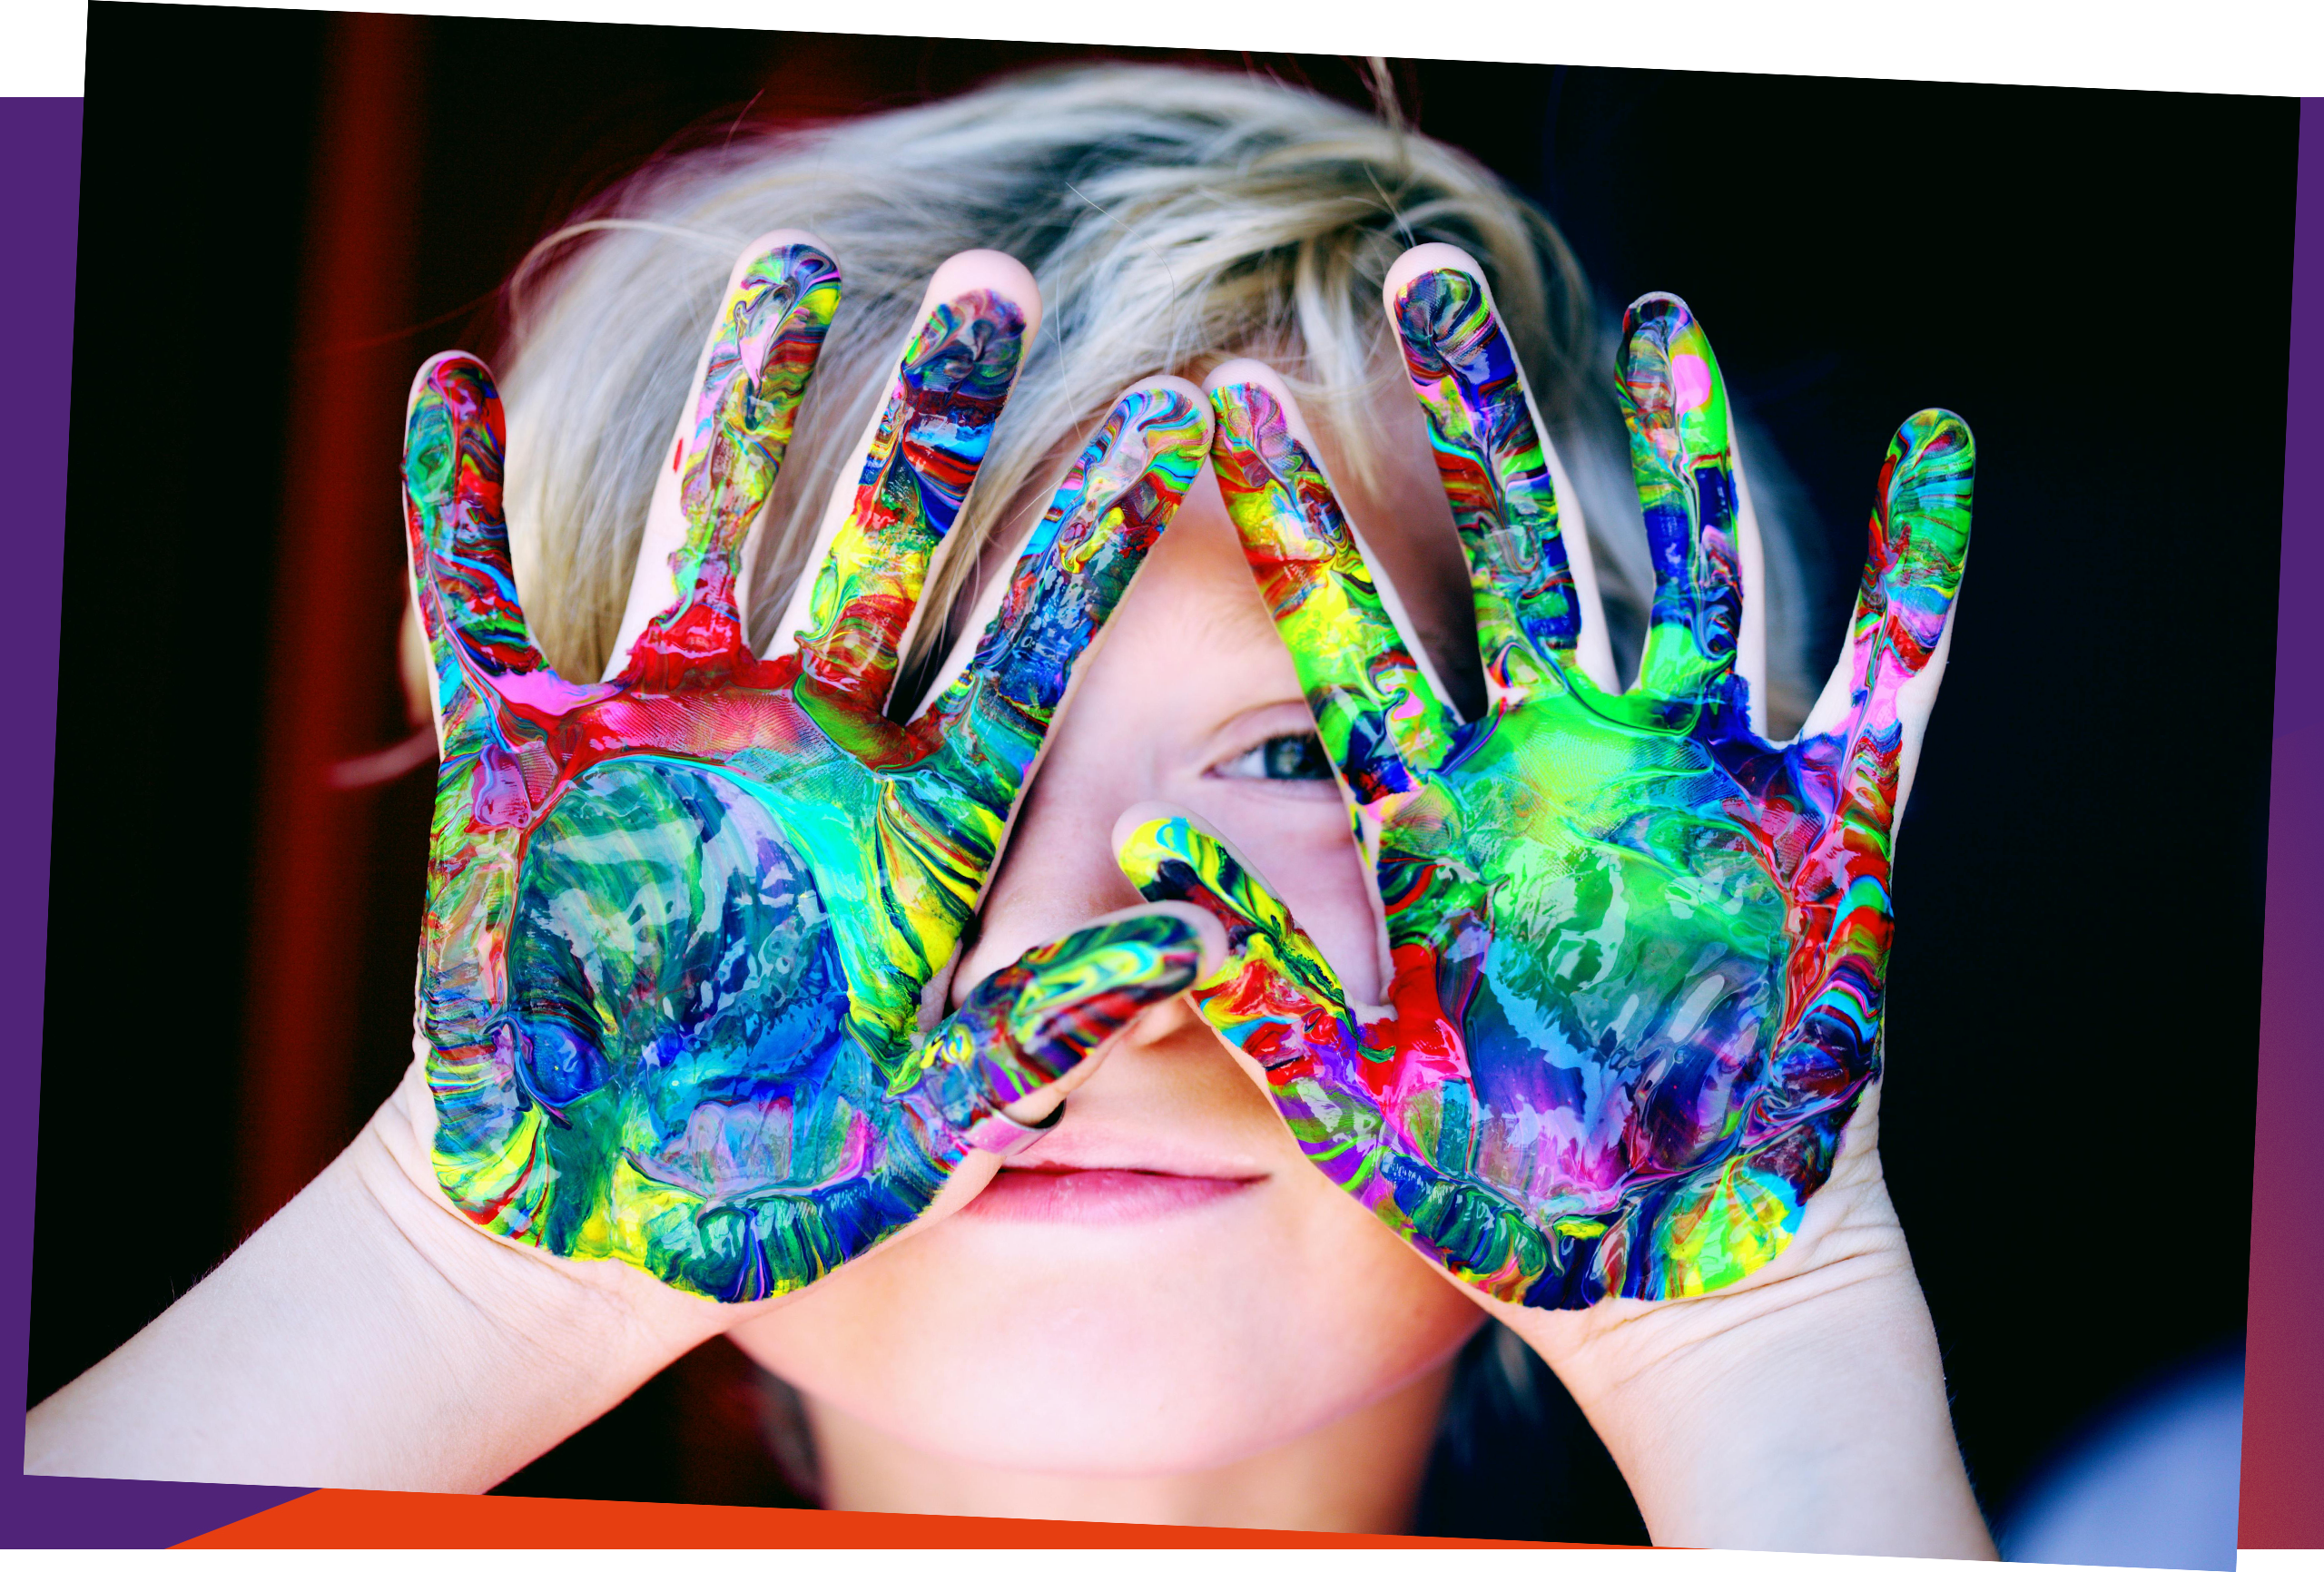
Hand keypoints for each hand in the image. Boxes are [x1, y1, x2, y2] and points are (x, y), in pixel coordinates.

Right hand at [404, 234, 1214, 1302]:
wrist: (605, 1207)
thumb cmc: (786, 1172)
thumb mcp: (933, 1114)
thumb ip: (1054, 1022)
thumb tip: (1201, 935)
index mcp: (923, 816)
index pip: (1034, 645)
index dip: (1098, 530)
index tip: (1183, 406)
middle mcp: (810, 739)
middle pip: (886, 542)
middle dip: (933, 415)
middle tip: (993, 279)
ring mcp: (668, 731)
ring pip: (713, 527)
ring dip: (739, 406)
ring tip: (784, 268)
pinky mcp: (526, 758)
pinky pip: (480, 607)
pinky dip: (453, 508)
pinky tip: (448, 393)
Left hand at [1117, 245, 1971, 1311]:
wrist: (1666, 1269)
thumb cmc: (1498, 1194)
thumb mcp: (1351, 1088)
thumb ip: (1252, 968)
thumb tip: (1129, 849)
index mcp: (1440, 813)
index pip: (1348, 633)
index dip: (1294, 518)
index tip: (1230, 401)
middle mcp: (1560, 765)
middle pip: (1508, 552)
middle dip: (1472, 417)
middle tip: (1428, 275)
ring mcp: (1695, 780)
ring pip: (1686, 573)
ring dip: (1683, 449)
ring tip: (1661, 320)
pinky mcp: (1826, 820)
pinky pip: (1887, 669)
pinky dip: (1919, 565)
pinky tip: (1934, 443)